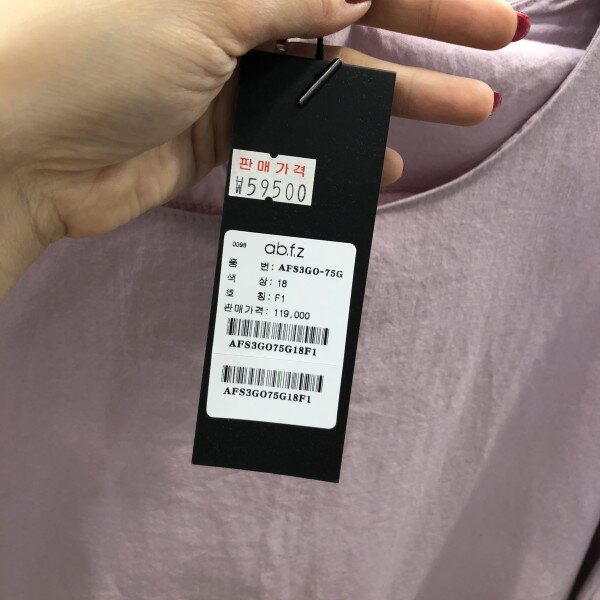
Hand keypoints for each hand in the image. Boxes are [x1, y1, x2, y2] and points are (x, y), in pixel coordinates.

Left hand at [0, 0, 526, 298]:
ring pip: (330, 79)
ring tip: (468, 108)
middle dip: (427, 23)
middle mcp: (233, 7)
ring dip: (398, 93)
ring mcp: (229, 73)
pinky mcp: (223, 134)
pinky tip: (385, 163)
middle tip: (497, 40)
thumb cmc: (93, 46)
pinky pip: (298, 135)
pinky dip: (341, 149)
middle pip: (347, 11)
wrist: (22, 150)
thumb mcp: (202, 0)